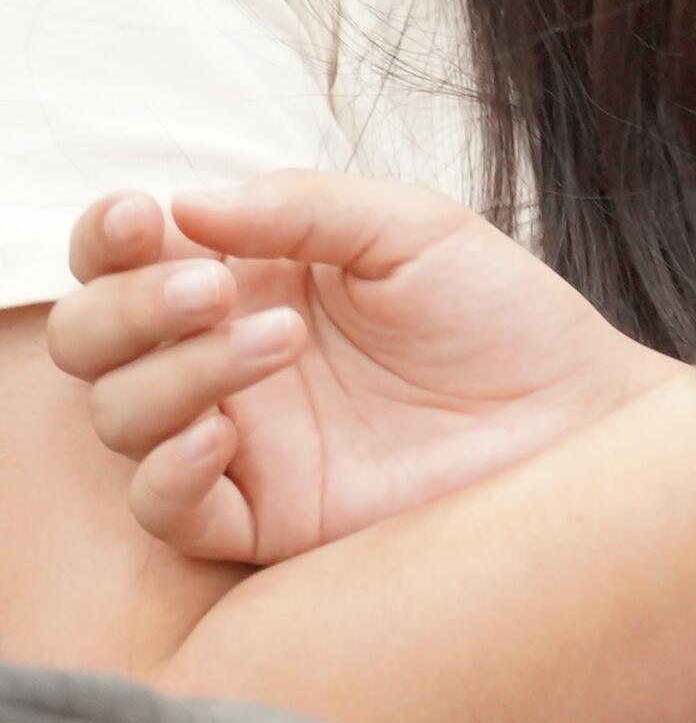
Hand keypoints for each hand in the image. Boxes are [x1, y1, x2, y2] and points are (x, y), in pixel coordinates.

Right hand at [49, 174, 664, 564]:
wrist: (575, 406)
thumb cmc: (500, 312)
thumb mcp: (412, 229)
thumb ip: (301, 208)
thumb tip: (184, 206)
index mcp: (244, 279)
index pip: (125, 257)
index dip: (109, 237)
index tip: (143, 218)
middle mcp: (218, 359)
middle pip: (94, 339)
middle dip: (130, 308)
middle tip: (214, 291)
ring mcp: (236, 440)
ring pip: (119, 417)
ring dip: (173, 374)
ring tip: (280, 344)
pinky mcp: (262, 516)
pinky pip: (164, 509)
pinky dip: (167, 471)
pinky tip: (223, 433)